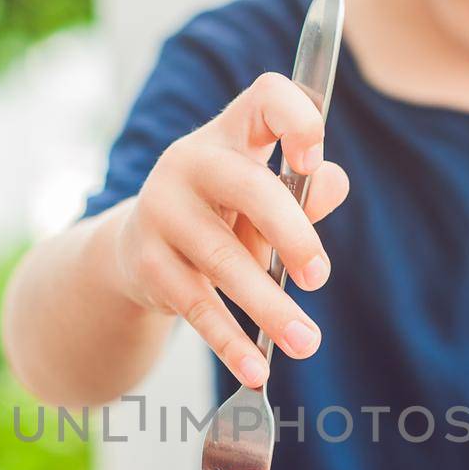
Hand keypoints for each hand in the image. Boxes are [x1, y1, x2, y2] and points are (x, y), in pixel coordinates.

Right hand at [111, 72, 351, 388]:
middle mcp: (191, 162)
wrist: (137, 251)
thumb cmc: (223, 215)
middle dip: (292, 234)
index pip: (266, 99)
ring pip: (223, 260)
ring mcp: (163, 212)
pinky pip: (197, 306)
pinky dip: (230, 341)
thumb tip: (332, 181)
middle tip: (321, 277)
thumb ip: (304, 191)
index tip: (313, 161)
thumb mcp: (265, 199)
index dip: (295, 122)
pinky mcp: (149, 264)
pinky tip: (257, 370)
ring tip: (308, 342)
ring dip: (269, 306)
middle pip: (248, 188)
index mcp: (231, 133)